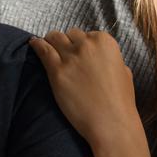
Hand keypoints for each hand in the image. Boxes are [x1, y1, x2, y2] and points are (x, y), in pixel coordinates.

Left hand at [29, 29, 140, 151]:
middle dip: (67, 43)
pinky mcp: (56, 70)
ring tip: (46, 45)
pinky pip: (42, 49)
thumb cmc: (120, 101)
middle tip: (63, 52)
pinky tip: (33, 43)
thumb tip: (102, 59)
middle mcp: (87, 44)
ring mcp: (71, 57)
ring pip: (54, 37)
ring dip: (51, 41)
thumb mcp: (124, 72)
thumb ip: (111, 59)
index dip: (82, 44)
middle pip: (70, 34)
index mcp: (105, 42)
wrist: (111, 122)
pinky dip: (36, 45)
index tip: (78, 52)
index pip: (87, 34)